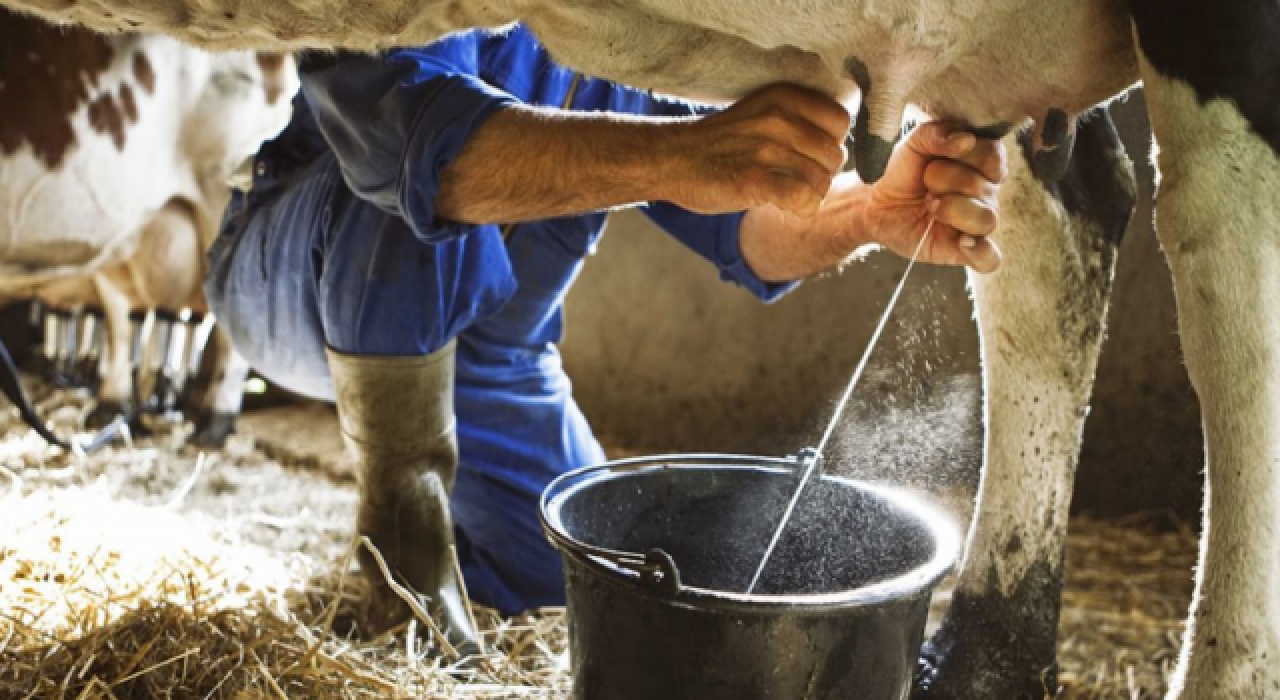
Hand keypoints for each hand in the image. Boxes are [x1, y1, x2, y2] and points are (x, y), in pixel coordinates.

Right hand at [657, 84, 850, 216]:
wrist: (671, 158)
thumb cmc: (719, 143)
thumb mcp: (761, 112)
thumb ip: (798, 120)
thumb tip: (839, 147)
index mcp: (785, 97)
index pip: (840, 122)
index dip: (829, 144)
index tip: (806, 155)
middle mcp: (779, 118)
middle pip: (834, 156)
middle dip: (819, 174)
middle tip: (790, 179)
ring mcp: (767, 148)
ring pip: (822, 181)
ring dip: (807, 195)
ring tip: (781, 192)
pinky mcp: (755, 179)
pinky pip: (805, 200)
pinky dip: (800, 209)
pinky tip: (780, 204)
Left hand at [864, 121, 1006, 272]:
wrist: (876, 204)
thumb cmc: (902, 171)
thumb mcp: (914, 143)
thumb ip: (937, 134)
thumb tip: (966, 140)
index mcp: (982, 163)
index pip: (993, 156)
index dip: (964, 156)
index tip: (936, 158)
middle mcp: (987, 193)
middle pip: (983, 187)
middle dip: (945, 181)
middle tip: (926, 185)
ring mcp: (978, 223)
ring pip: (987, 219)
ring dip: (953, 210)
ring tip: (931, 207)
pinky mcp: (966, 250)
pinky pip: (989, 258)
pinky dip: (981, 252)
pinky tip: (962, 242)